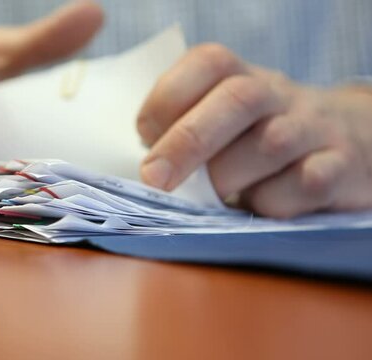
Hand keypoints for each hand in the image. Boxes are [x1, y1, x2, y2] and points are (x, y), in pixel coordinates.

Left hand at [138, 44, 371, 217]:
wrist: (346, 141)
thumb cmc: (255, 137)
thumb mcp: (220, 120)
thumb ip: (182, 132)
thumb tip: (146, 171)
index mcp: (239, 75)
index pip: (206, 64)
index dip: (167, 99)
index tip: (143, 137)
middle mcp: (278, 93)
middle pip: (237, 100)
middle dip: (187, 141)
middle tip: (155, 178)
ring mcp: (313, 127)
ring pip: (271, 143)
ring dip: (228, 177)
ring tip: (212, 197)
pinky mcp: (340, 165)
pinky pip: (306, 182)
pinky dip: (272, 201)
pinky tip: (257, 207)